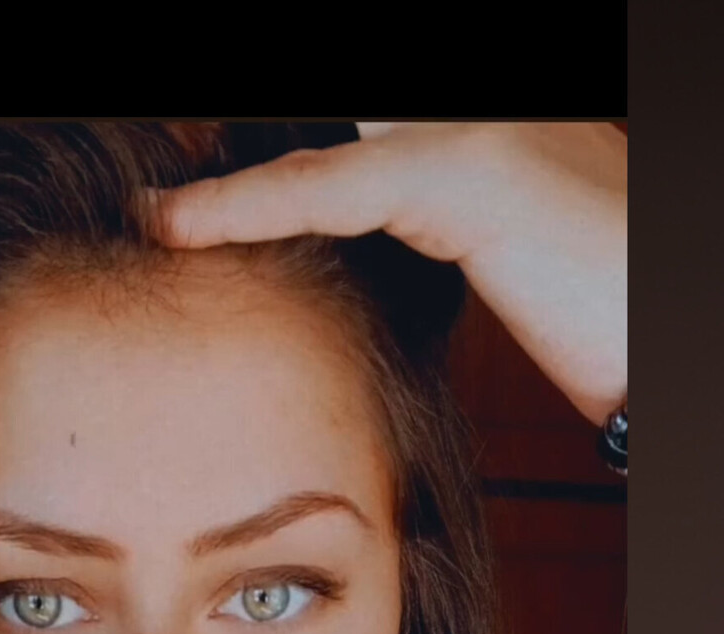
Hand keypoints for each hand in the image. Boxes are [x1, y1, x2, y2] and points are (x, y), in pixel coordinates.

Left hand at [149, 123, 626, 426]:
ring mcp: (476, 128)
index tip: (192, 178)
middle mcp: (476, 110)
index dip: (274, 150)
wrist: (675, 334)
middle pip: (333, 122)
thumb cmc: (612, 317)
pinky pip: (328, 186)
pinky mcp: (466, 174)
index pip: (351, 129)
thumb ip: (438, 243)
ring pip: (319, 141)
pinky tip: (175, 221)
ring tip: (149, 195)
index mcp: (481, 128)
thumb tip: (364, 274)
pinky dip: (241, 205)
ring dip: (231, 167)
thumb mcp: (512, 264)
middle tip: (157, 180)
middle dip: (251, 140)